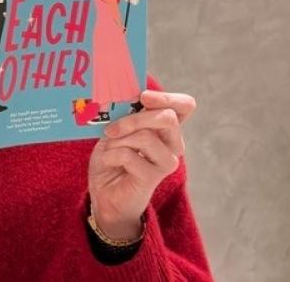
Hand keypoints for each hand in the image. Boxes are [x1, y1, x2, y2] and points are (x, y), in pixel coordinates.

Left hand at [87, 90, 196, 239]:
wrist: (105, 193)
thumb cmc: (112, 158)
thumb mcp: (116, 131)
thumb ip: (125, 115)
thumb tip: (124, 98)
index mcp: (165, 127)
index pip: (184, 106)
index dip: (168, 98)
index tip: (143, 97)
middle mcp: (172, 143)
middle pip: (168, 117)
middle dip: (135, 118)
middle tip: (112, 129)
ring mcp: (166, 161)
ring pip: (146, 137)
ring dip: (118, 140)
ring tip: (109, 149)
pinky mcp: (154, 177)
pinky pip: (130, 156)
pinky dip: (112, 155)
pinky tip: (109, 161)